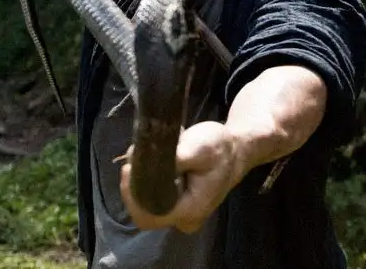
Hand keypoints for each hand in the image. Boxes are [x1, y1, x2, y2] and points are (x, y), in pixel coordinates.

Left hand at [120, 121, 240, 233]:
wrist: (237, 150)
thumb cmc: (221, 148)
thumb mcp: (199, 147)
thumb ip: (174, 159)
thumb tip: (145, 163)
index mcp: (190, 210)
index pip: (148, 215)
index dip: (132, 193)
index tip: (129, 167)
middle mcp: (184, 218)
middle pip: (143, 209)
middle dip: (136, 180)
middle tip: (138, 152)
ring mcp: (180, 212)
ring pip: (146, 200)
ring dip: (143, 174)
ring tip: (154, 150)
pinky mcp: (177, 202)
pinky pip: (154, 193)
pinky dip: (151, 174)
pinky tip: (162, 156)